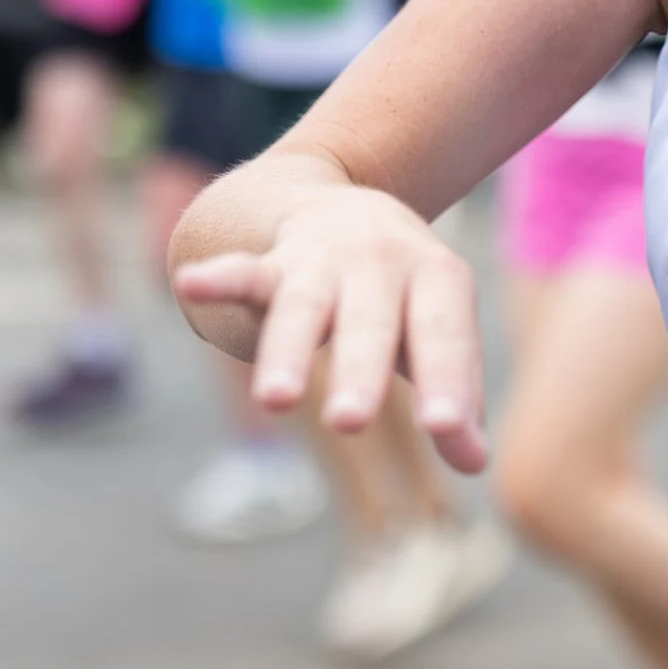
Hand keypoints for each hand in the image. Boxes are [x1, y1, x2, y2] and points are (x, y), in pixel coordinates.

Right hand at [171, 185, 487, 472]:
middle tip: (350, 422)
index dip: (449, 381)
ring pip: (303, 308)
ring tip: (275, 398)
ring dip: (287, 351)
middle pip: (371, 326)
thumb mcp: (437, 334)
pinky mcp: (274, 263)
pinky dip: (218, 278)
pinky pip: (245, 271)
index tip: (446, 429)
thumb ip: (456, 394)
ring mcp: (323, 261)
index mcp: (439, 281)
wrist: (353, 204)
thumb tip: (476, 464)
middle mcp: (383, 264)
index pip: (445, 338)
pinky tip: (191, 282)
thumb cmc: (405, 296)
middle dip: (359, 373)